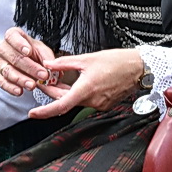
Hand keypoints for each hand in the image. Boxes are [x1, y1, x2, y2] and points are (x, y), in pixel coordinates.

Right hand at [0, 28, 56, 95]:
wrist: (27, 61)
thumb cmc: (33, 53)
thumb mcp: (42, 51)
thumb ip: (47, 57)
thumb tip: (51, 66)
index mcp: (13, 36)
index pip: (12, 36)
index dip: (19, 44)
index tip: (28, 52)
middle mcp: (4, 48)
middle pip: (14, 57)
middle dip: (29, 67)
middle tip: (42, 75)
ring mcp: (0, 62)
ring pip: (8, 71)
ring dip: (21, 79)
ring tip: (33, 85)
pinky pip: (2, 82)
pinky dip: (11, 88)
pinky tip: (20, 91)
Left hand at [28, 48, 144, 119]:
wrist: (138, 68)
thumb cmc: (117, 62)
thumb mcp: (87, 58)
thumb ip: (65, 63)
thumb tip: (49, 65)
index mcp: (86, 89)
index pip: (60, 105)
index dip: (44, 111)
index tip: (33, 114)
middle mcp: (92, 100)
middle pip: (66, 102)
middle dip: (53, 94)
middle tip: (44, 83)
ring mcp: (99, 104)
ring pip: (76, 101)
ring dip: (67, 93)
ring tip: (61, 80)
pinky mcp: (105, 104)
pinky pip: (87, 101)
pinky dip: (79, 94)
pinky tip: (79, 84)